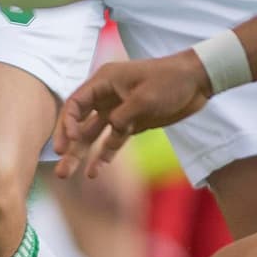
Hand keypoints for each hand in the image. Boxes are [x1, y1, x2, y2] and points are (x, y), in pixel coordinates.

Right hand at [55, 51, 211, 178]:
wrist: (197, 81)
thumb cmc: (169, 81)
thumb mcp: (144, 98)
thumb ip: (122, 116)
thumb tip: (110, 129)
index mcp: (105, 81)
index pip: (75, 104)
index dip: (66, 124)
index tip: (66, 143)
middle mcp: (107, 96)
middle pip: (79, 122)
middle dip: (68, 144)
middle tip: (59, 168)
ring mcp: (118, 110)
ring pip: (93, 135)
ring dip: (81, 153)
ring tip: (67, 175)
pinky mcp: (132, 123)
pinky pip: (113, 141)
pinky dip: (104, 156)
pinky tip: (94, 172)